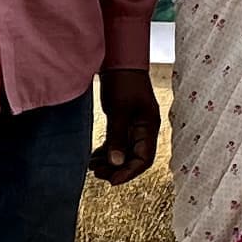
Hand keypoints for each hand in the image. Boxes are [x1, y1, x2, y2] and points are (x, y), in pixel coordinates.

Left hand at [92, 64, 160, 184]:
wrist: (119, 61)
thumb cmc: (123, 82)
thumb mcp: (120, 110)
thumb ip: (117, 137)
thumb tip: (116, 163)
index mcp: (149, 128)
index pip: (144, 159)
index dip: (129, 172)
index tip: (112, 181)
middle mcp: (144, 130)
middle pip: (133, 158)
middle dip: (117, 169)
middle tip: (98, 174)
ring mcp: (133, 126)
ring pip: (123, 152)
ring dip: (110, 162)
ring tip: (92, 168)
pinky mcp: (123, 122)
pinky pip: (116, 143)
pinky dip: (106, 152)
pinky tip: (93, 158)